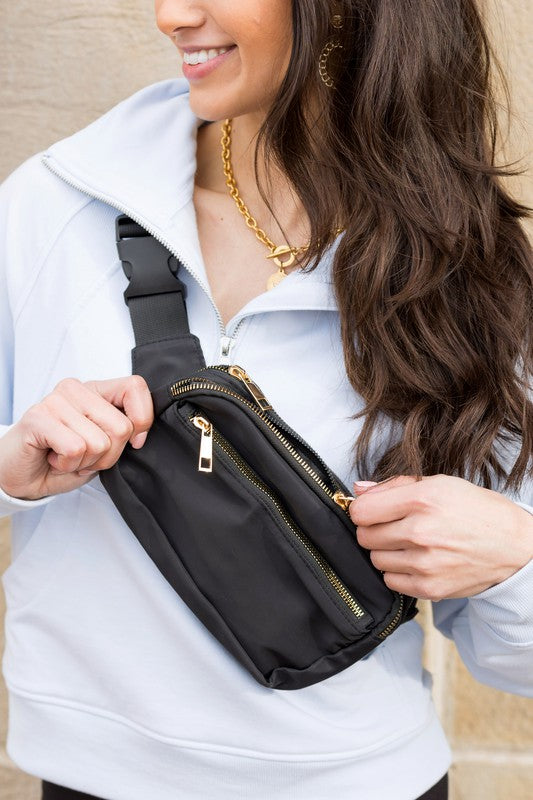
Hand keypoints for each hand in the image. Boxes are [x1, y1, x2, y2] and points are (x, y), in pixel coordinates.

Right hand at [0, 376, 153, 500]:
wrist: (22, 476)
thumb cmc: (63, 458)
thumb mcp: (103, 446)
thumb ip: (122, 432)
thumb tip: (140, 434)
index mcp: (96, 390)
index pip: (135, 387)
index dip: (142, 420)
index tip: (133, 442)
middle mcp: (76, 389)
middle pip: (122, 427)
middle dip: (108, 455)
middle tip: (85, 456)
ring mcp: (55, 400)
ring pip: (99, 442)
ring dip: (85, 462)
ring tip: (67, 456)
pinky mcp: (38, 417)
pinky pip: (75, 448)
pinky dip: (67, 464)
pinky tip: (54, 457)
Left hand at [349, 475, 532, 599]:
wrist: (515, 546)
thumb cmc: (478, 511)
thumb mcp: (440, 483)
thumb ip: (394, 486)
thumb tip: (359, 490)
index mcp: (422, 500)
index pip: (361, 511)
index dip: (363, 509)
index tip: (372, 510)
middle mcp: (421, 532)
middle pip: (364, 536)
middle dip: (374, 530)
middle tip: (394, 526)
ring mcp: (424, 563)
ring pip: (375, 559)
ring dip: (386, 552)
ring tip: (409, 543)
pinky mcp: (429, 588)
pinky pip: (390, 581)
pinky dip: (398, 572)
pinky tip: (416, 561)